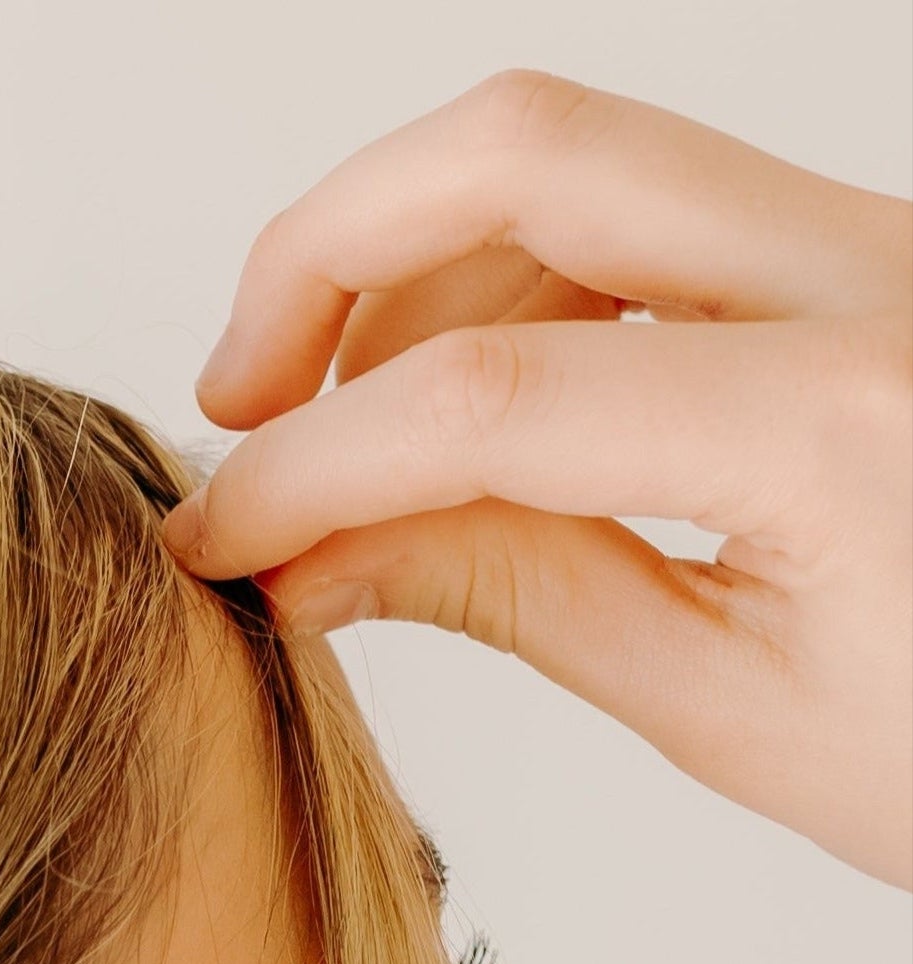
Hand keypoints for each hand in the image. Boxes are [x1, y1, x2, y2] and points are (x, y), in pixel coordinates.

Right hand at [163, 74, 912, 887]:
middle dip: (331, 252)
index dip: (311, 463)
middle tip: (237, 403)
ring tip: (341, 446)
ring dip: (413, 272)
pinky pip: (647, 217)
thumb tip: (319, 554)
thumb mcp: (741, 718)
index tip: (213, 540)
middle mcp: (871, 279)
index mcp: (842, 427)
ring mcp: (874, 244)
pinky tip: (456, 428)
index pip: (496, 392)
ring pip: (577, 160)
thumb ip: (522, 598)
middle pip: (527, 149)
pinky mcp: (859, 256)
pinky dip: (510, 290)